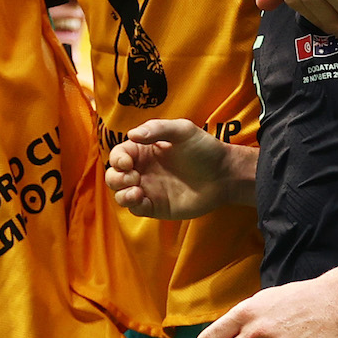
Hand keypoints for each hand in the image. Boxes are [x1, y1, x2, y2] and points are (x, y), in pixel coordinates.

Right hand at [106, 119, 232, 219]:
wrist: (224, 174)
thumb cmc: (204, 148)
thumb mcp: (182, 130)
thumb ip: (157, 129)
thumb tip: (131, 134)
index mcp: (144, 150)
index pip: (119, 154)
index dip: (117, 158)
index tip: (127, 162)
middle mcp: (143, 170)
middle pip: (114, 176)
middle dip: (116, 178)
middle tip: (133, 176)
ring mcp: (148, 189)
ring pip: (120, 194)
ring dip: (121, 193)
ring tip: (137, 190)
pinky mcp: (156, 206)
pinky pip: (135, 209)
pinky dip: (132, 205)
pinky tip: (141, 198)